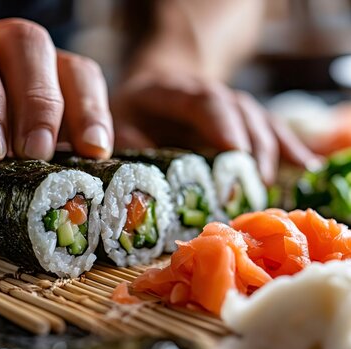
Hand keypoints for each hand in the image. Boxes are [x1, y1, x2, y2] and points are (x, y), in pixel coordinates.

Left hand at [113, 72, 320, 184]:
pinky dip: (287, 146)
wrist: (148, 90)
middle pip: (239, 110)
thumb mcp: (117, 123)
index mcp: (172, 89)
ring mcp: (227, 102)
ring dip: (270, 151)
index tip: (236, 155)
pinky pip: (267, 127)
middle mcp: (206, 91)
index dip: (223, 125)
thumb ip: (129, 143)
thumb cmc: (130, 112)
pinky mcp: (240, 117)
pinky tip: (304, 165)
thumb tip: (146, 179)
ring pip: (257, 118)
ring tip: (268, 186)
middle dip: (251, 147)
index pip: (204, 100)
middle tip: (252, 185)